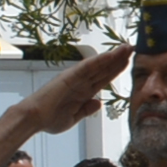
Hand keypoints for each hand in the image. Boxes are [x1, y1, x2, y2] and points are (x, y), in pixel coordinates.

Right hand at [12, 45, 136, 135]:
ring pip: (98, 65)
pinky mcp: (69, 76)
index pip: (104, 78)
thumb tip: (98, 103)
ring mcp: (76, 78)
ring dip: (113, 56)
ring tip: (127, 47)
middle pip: (104, 69)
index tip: (129, 62)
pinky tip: (111, 55)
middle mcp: (81, 82)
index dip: (116, 70)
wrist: (33, 119)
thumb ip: (86, 110)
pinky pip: (87, 67)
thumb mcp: (74, 117)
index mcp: (83, 91)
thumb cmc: (49, 119)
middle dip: (119, 59)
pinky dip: (99, 60)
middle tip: (133, 48)